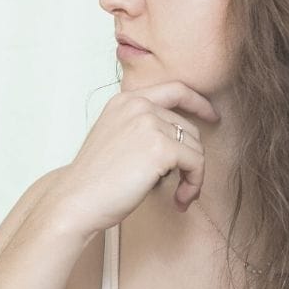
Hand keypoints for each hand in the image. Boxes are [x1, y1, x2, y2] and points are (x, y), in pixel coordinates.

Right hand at [40, 81, 218, 236]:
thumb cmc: (95, 180)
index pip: (175, 89)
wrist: (77, 199)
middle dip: (191, 158)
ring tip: (179, 194)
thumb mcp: (115, 138)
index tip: (212, 116)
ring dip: (193, 175)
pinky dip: (194, 184)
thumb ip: (141, 127)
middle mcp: (138, 105)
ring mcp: (149, 124)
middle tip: (183, 184)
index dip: (198, 102)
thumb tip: (181, 137)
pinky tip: (179, 199)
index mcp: (125, 100)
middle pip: (189, 127)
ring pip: (195, 147)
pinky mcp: (161, 148)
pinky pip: (196, 164)